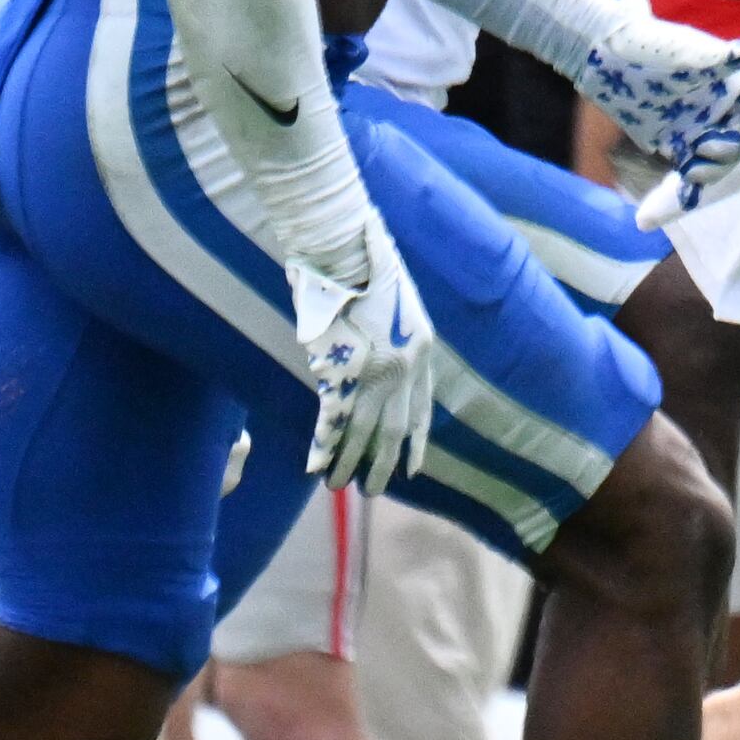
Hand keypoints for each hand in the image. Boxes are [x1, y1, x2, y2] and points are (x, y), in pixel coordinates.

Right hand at [285, 213, 434, 493]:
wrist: (345, 249)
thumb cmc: (366, 264)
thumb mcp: (396, 300)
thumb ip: (394, 327)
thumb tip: (382, 343)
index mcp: (423, 347)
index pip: (423, 408)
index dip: (417, 440)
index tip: (414, 468)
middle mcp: (405, 366)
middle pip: (394, 427)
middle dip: (383, 462)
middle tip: (374, 490)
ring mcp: (374, 371)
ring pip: (363, 431)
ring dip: (351, 462)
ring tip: (340, 487)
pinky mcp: (342, 370)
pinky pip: (332, 419)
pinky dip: (323, 444)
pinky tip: (315, 467)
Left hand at [576, 0, 739, 210]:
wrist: (605, 54)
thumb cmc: (650, 43)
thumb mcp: (688, 52)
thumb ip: (725, 57)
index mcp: (732, 82)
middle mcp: (721, 107)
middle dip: (729, 152)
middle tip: (703, 147)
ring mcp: (699, 127)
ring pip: (718, 160)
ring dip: (710, 170)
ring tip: (689, 171)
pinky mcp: (676, 144)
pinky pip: (689, 169)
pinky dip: (688, 187)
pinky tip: (685, 200)